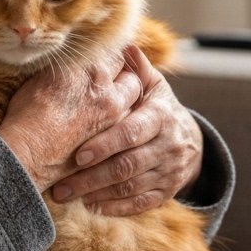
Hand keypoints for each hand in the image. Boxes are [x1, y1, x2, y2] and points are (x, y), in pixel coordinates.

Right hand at [0, 51, 141, 193]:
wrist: (28, 154)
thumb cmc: (26, 115)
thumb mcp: (40, 78)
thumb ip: (65, 67)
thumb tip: (70, 62)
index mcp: (87, 67)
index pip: (113, 54)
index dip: (109, 60)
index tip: (104, 66)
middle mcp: (106, 88)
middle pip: (131, 76)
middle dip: (125, 80)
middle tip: (114, 85)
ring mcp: (113, 115)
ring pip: (135, 101)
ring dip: (129, 101)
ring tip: (114, 106)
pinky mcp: (113, 139)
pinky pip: (130, 125)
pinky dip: (124, 123)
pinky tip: (111, 127)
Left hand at [49, 45, 202, 216]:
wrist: (191, 140)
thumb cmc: (157, 107)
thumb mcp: (153, 85)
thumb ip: (135, 68)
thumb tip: (123, 43)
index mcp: (161, 115)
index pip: (131, 132)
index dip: (104, 144)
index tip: (77, 155)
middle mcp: (168, 145)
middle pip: (128, 165)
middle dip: (91, 177)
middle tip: (60, 185)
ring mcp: (169, 171)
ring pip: (131, 187)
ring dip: (97, 194)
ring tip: (67, 195)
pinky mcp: (167, 192)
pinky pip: (141, 203)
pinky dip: (115, 207)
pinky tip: (91, 207)